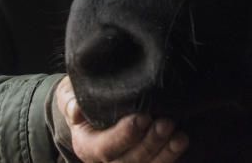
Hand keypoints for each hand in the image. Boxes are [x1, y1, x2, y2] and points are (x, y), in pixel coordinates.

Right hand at [54, 76, 188, 162]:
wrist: (90, 107)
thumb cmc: (81, 98)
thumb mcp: (69, 94)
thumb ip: (71, 101)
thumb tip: (76, 108)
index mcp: (86, 145)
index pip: (104, 148)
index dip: (124, 136)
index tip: (142, 118)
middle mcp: (104, 162)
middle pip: (129, 162)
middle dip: (150, 144)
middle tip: (167, 123)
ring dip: (165, 154)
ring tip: (180, 136)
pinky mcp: (143, 161)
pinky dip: (171, 157)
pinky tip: (182, 141)